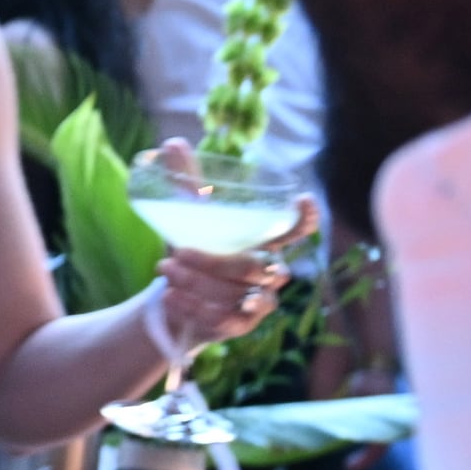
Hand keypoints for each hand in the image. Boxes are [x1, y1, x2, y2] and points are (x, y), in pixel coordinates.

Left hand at [152, 195, 311, 353]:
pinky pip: (224, 320)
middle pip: (253, 267)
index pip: (295, 229)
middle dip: (212, 261)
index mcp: (263, 240)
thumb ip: (183, 183)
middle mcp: (270, 271)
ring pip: (235, 293)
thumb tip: (172, 144)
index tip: (303, 200)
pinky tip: (171, 297)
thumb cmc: (191, 248)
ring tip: (165, 270)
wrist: (174, 296)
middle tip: (177, 253)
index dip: (305, 218)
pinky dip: (194, 308)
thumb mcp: (184, 216)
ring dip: (196, 282)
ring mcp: (260, 301)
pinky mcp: (242, 325)